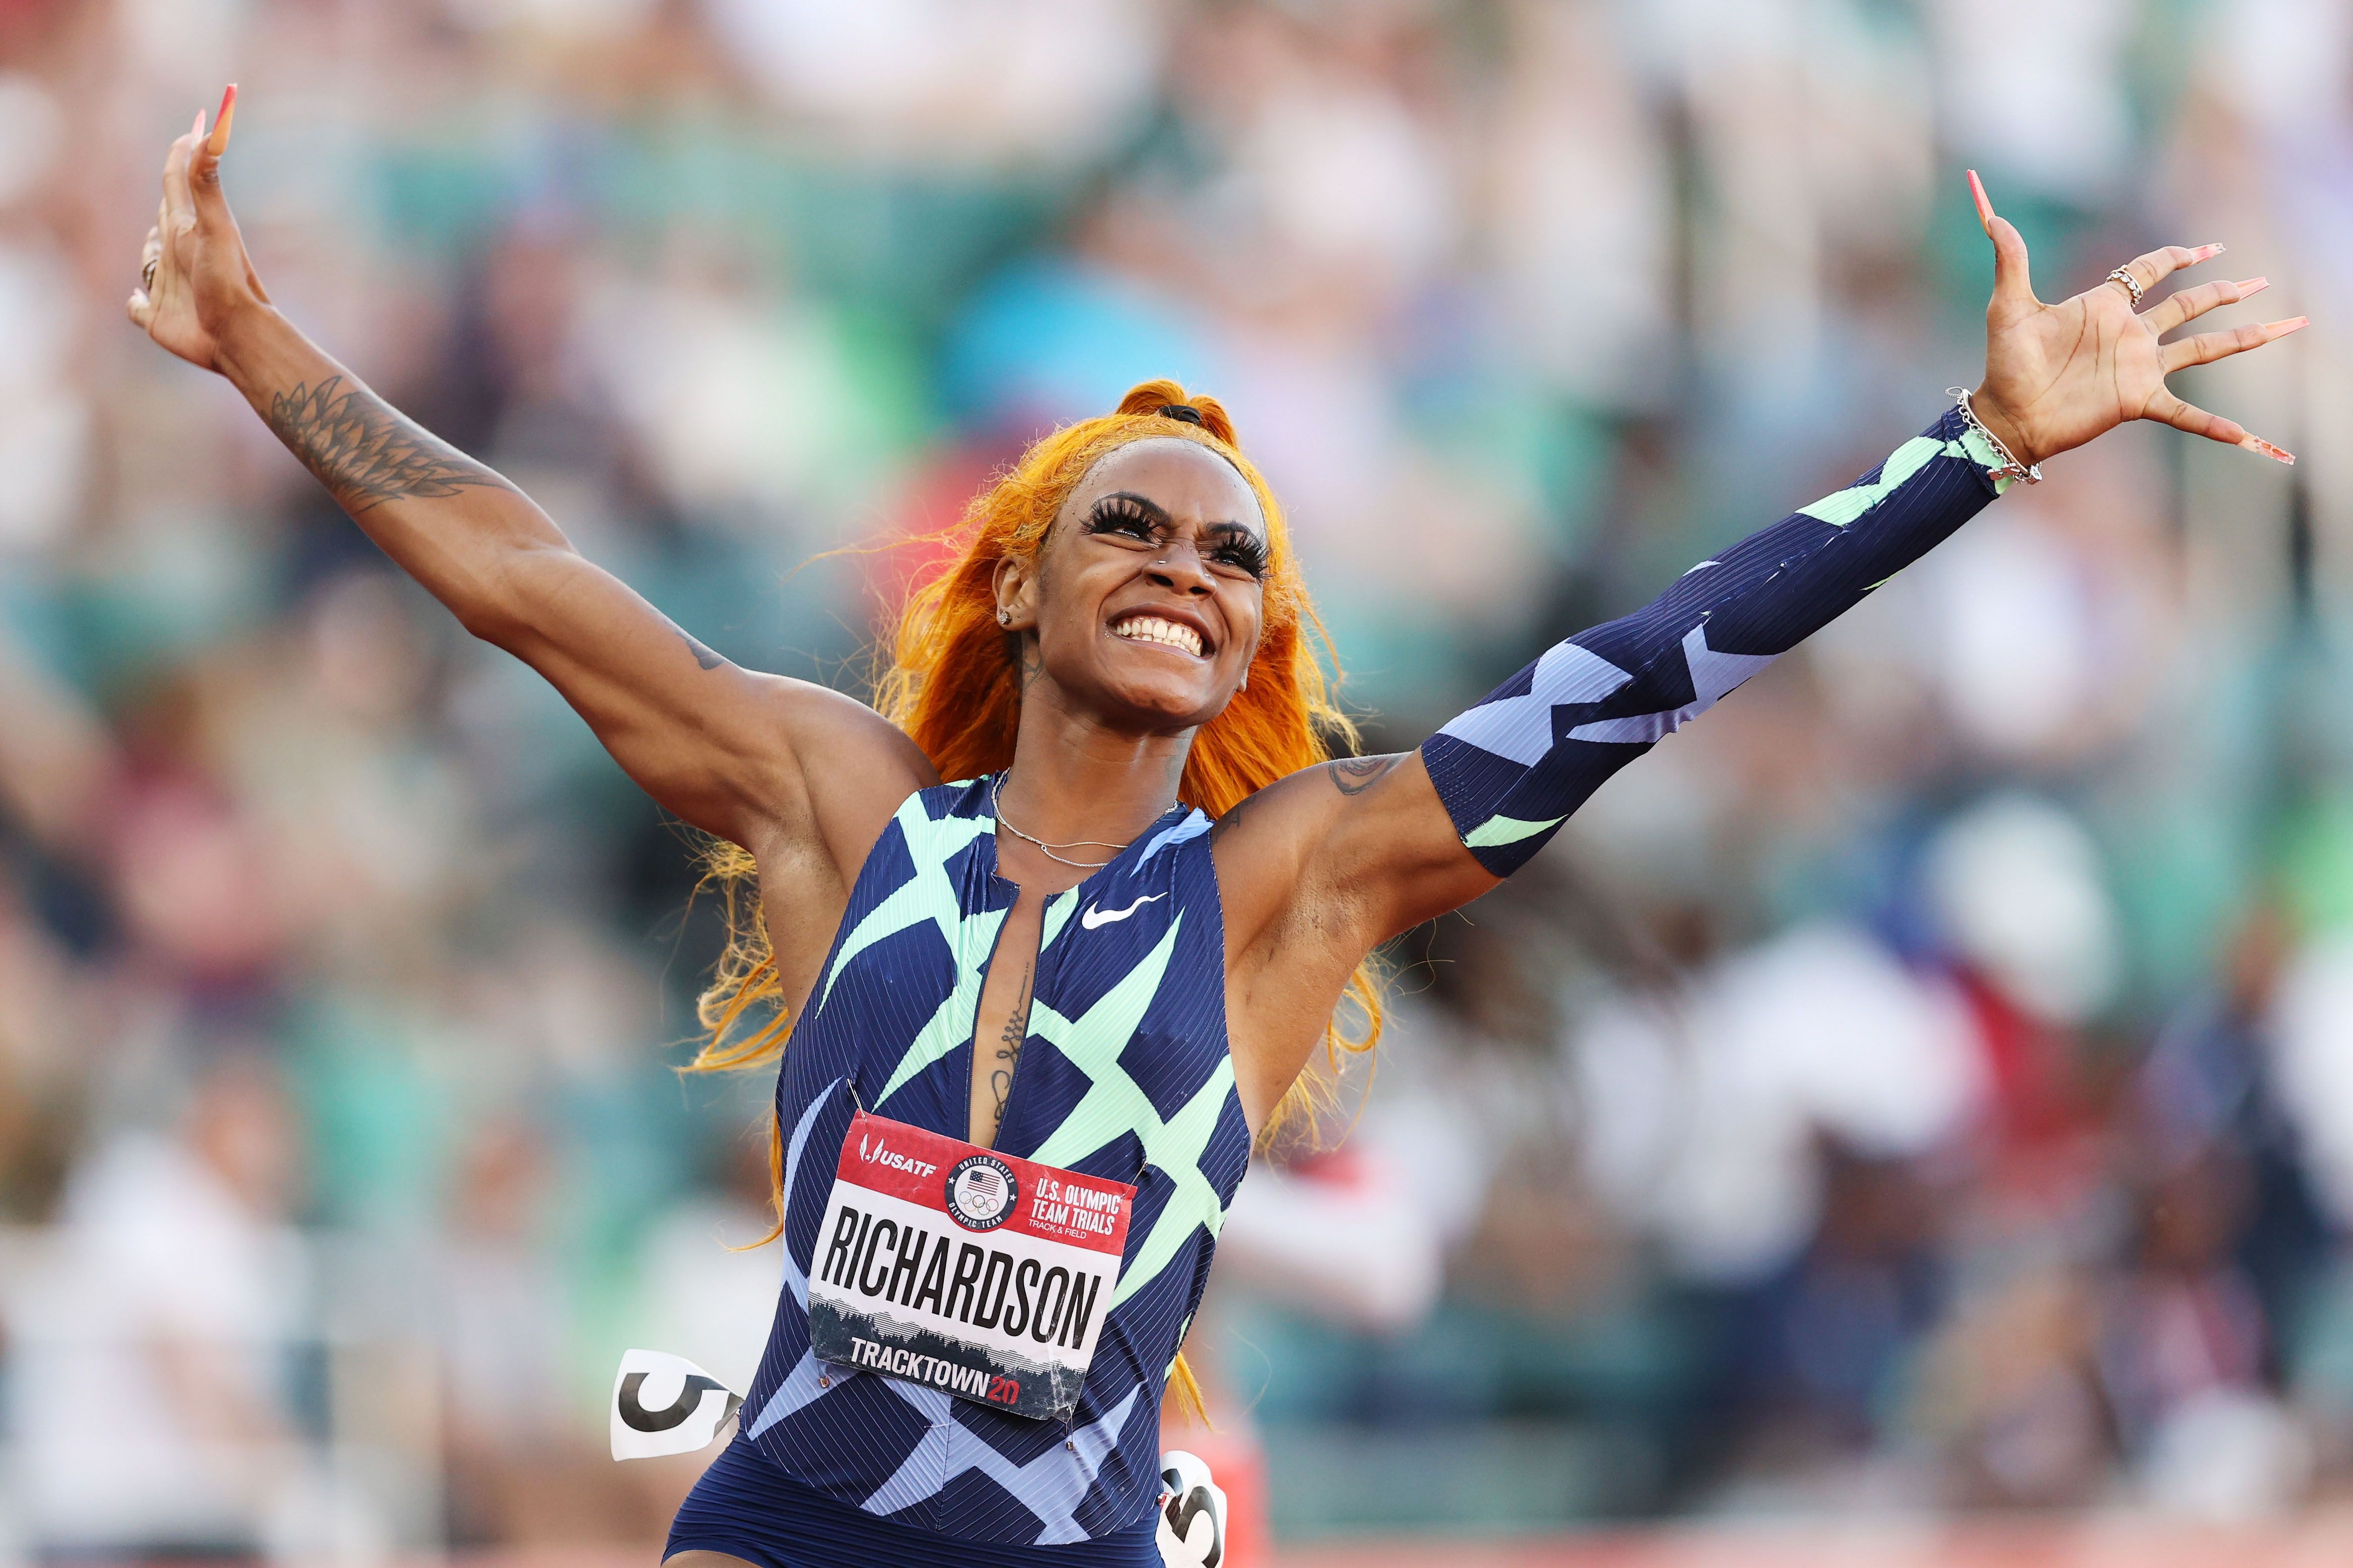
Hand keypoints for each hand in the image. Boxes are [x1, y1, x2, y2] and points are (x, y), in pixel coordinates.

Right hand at [127, 85, 270, 373]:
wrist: (238, 335)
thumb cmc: (228, 281)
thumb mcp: (215, 228)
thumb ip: (206, 185)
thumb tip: (209, 137)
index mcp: (187, 230)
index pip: (178, 184)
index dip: (181, 153)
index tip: (194, 127)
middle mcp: (177, 255)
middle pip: (164, 219)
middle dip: (165, 198)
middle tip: (173, 178)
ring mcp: (168, 286)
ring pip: (149, 261)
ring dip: (147, 252)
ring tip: (154, 244)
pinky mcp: (157, 317)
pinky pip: (136, 306)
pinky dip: (134, 302)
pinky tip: (137, 301)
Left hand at [1965, 169, 2302, 468]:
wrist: (2006, 414)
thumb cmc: (2005, 362)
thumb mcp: (2007, 307)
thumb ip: (2010, 260)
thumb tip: (1993, 216)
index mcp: (2105, 306)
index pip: (2149, 271)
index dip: (2178, 256)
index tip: (2207, 248)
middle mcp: (2130, 334)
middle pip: (2188, 304)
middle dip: (2223, 291)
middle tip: (2257, 280)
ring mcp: (2138, 368)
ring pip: (2202, 348)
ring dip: (2241, 339)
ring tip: (2282, 327)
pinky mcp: (2136, 400)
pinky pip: (2183, 412)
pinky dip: (2212, 424)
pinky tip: (2242, 435)